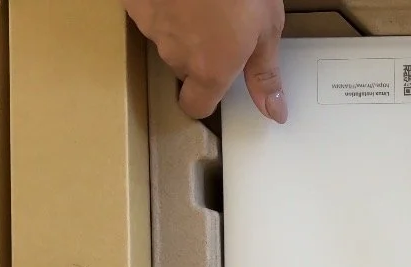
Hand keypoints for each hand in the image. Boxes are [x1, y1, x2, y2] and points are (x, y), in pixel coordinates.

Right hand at [123, 0, 286, 120]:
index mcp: (210, 69)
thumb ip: (265, 73)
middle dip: (200, 55)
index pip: (195, 105)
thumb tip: (275, 112)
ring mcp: (152, 28)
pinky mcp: (136, 3)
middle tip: (222, 27)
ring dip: (183, 27)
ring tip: (204, 2)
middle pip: (185, 69)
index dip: (204, 99)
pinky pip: (150, 13)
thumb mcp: (267, 28)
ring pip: (168, 39)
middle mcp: (177, 55)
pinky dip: (164, 5)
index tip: (217, 87)